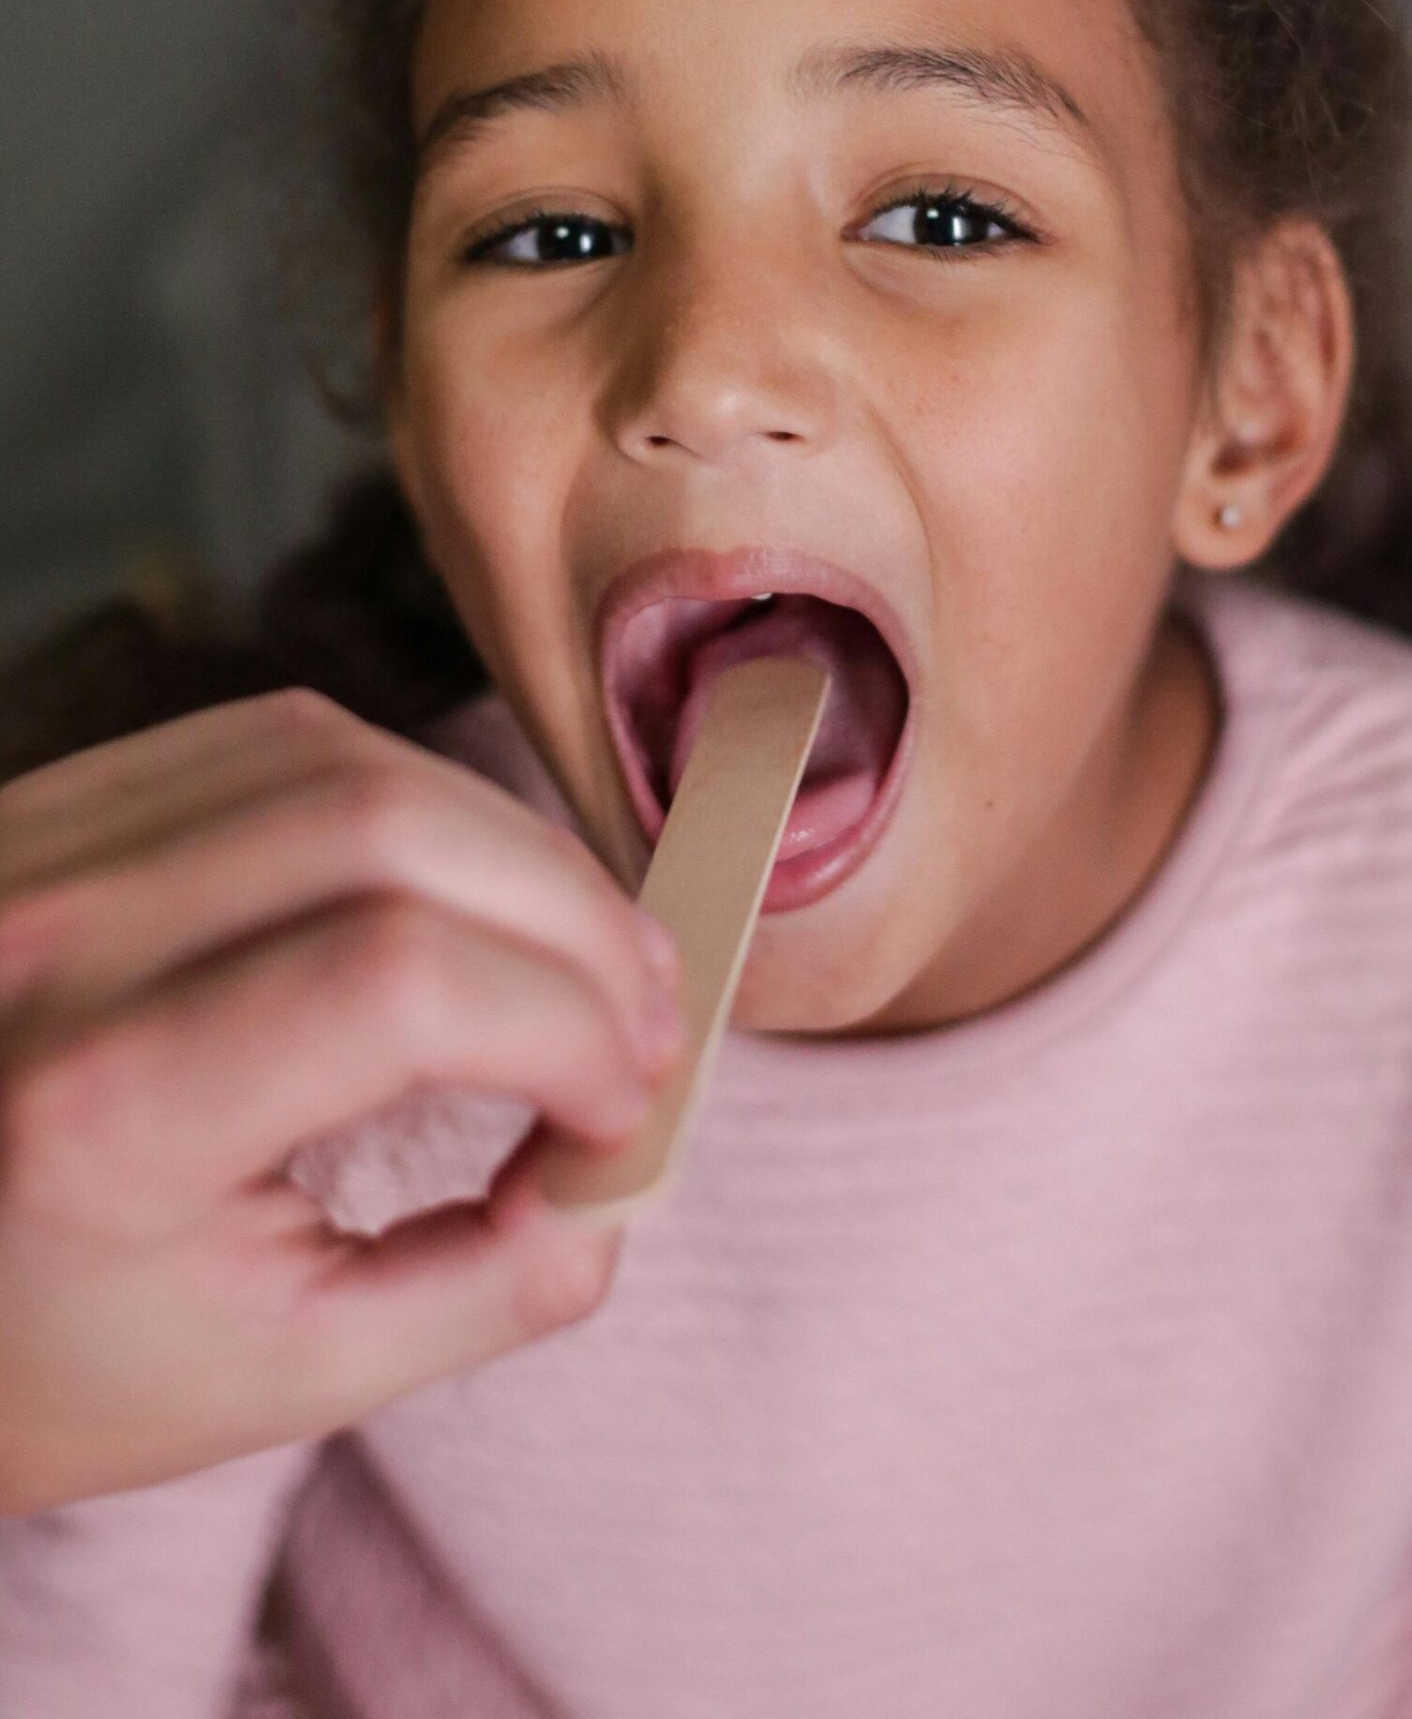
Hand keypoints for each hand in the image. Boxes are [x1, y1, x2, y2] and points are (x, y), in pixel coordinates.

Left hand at [0, 688, 682, 1513]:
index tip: (624, 1112)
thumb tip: (626, 1174)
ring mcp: (42, 846)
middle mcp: (56, 939)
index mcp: (99, 1110)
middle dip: (571, 915)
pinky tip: (474, 883)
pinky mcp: (58, 801)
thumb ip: (486, 1287)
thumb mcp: (276, 1377)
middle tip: (647, 1017)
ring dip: (510, 845)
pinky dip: (416, 798)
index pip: (399, 981)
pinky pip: (280, 739)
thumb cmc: (59, 1348)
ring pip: (348, 756)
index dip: (566, 1026)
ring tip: (582, 950)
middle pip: (392, 828)